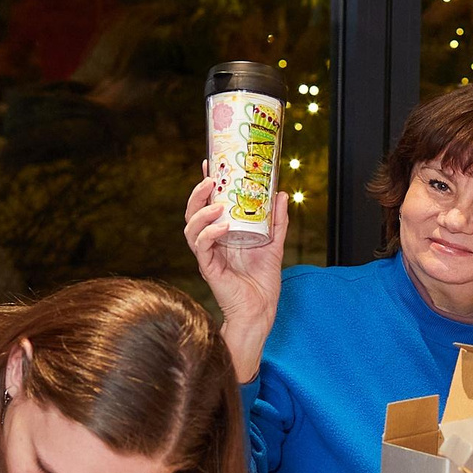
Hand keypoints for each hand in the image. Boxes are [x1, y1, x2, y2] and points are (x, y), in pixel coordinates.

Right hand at [184, 167, 286, 382]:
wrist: (261, 310)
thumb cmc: (263, 282)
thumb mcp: (274, 244)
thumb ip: (277, 221)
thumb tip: (281, 193)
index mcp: (222, 235)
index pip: (208, 205)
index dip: (206, 185)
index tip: (209, 162)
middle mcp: (211, 243)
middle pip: (193, 213)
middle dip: (198, 193)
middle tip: (209, 178)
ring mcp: (208, 255)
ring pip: (190, 228)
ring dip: (201, 212)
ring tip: (216, 203)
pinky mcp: (208, 268)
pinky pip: (201, 247)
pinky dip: (209, 233)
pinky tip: (221, 226)